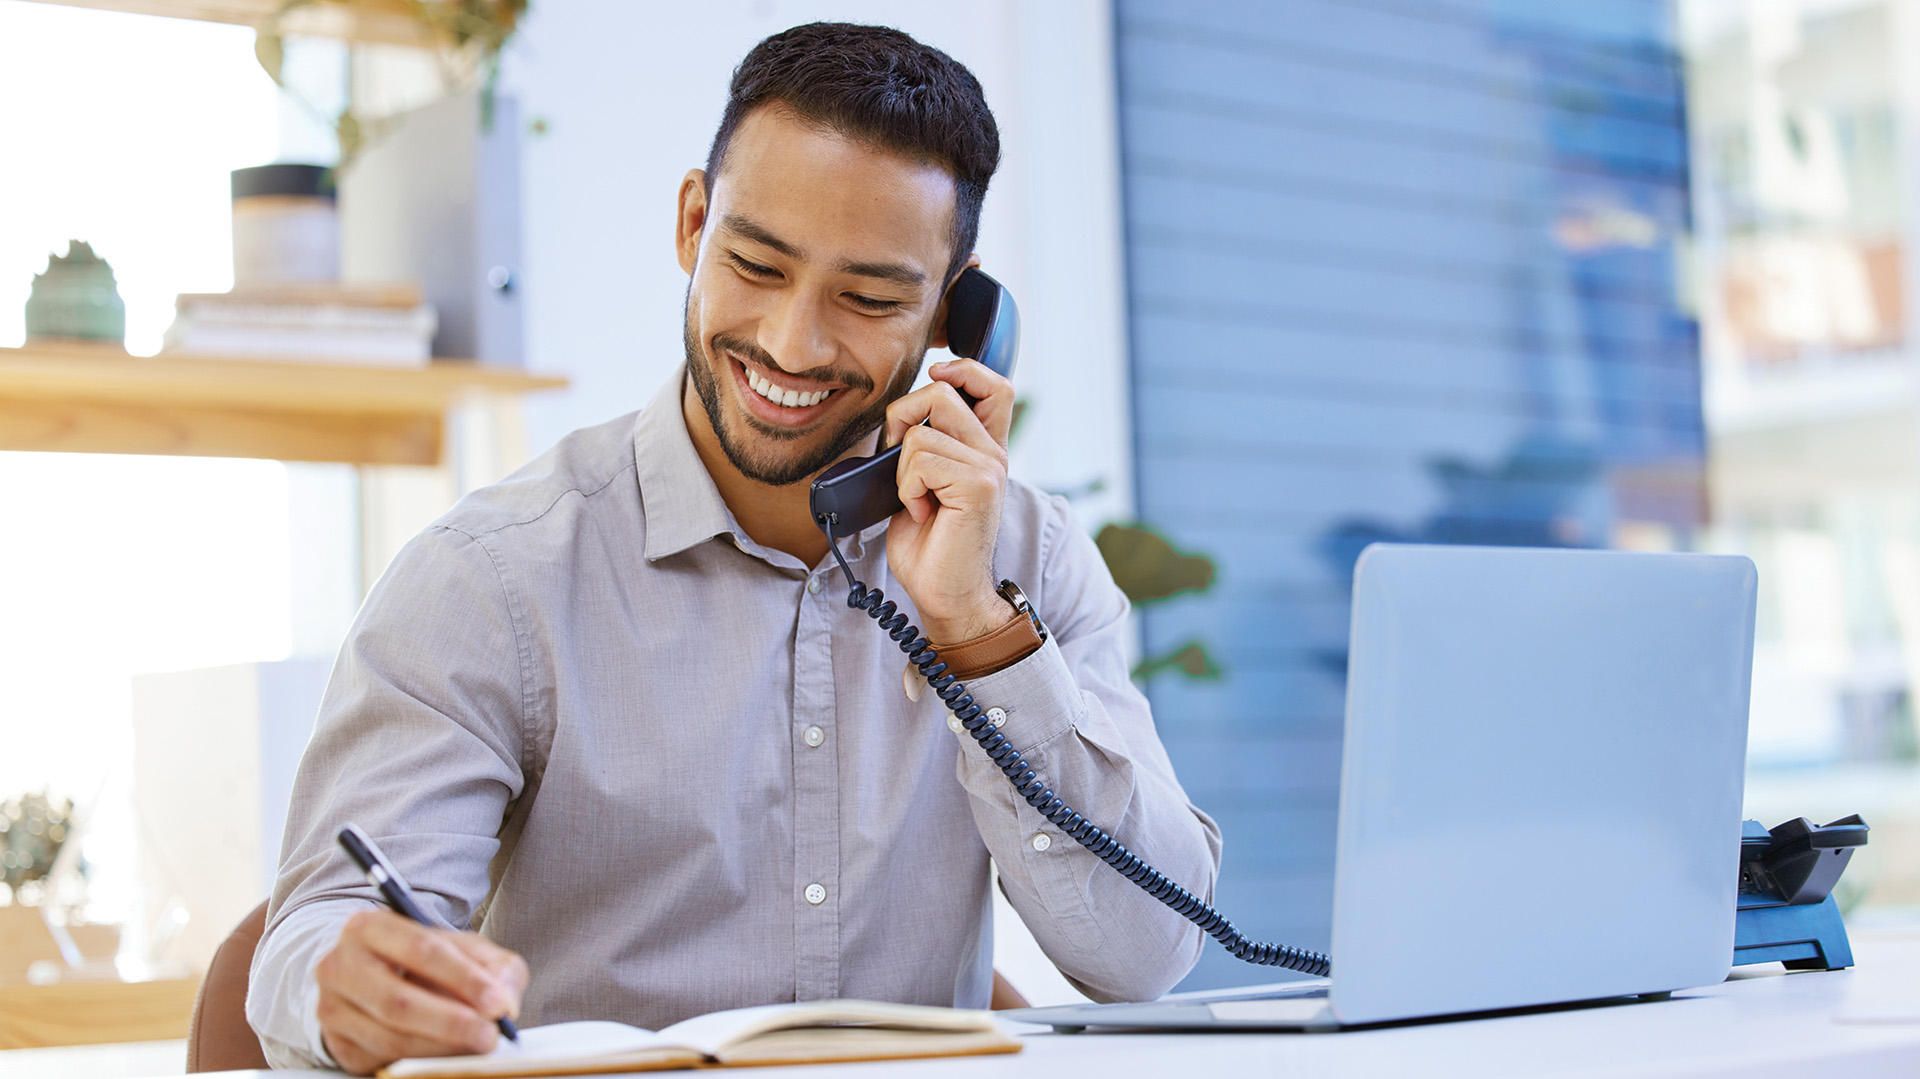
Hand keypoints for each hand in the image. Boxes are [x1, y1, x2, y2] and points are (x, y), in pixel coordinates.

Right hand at [315, 909, 528, 1075]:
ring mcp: (333, 1007)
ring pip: (390, 1037)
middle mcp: (341, 965)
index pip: (420, 949)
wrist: (374, 974)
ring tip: (477, 1045)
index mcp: (369, 926)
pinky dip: (421, 1061)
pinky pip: (382, 1060)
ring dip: (440, 1047)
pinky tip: (449, 1055)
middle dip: (450, 1022)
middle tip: (490, 1035)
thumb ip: (492, 966)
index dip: (462, 978)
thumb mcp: (461, 949)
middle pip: (398, 1001)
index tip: (496, 1002)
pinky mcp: (338, 1044)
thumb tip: (504, 1001)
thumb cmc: (423, 960)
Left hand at [884, 358, 1015, 643]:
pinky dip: (907, 488)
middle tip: (902, 463)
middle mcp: (993, 453)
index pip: (994, 384)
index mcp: (985, 449)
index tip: (935, 381)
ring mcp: (989, 468)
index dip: (962, 370)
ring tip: (918, 501)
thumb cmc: (930, 545)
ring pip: (920, 433)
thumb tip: (900, 417)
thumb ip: (925, 445)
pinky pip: (920, 461)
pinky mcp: (979, 485)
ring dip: (902, 470)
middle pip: (941, 391)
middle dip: (902, 418)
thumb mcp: (923, 482)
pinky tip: (922, 512)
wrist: (945, 594)